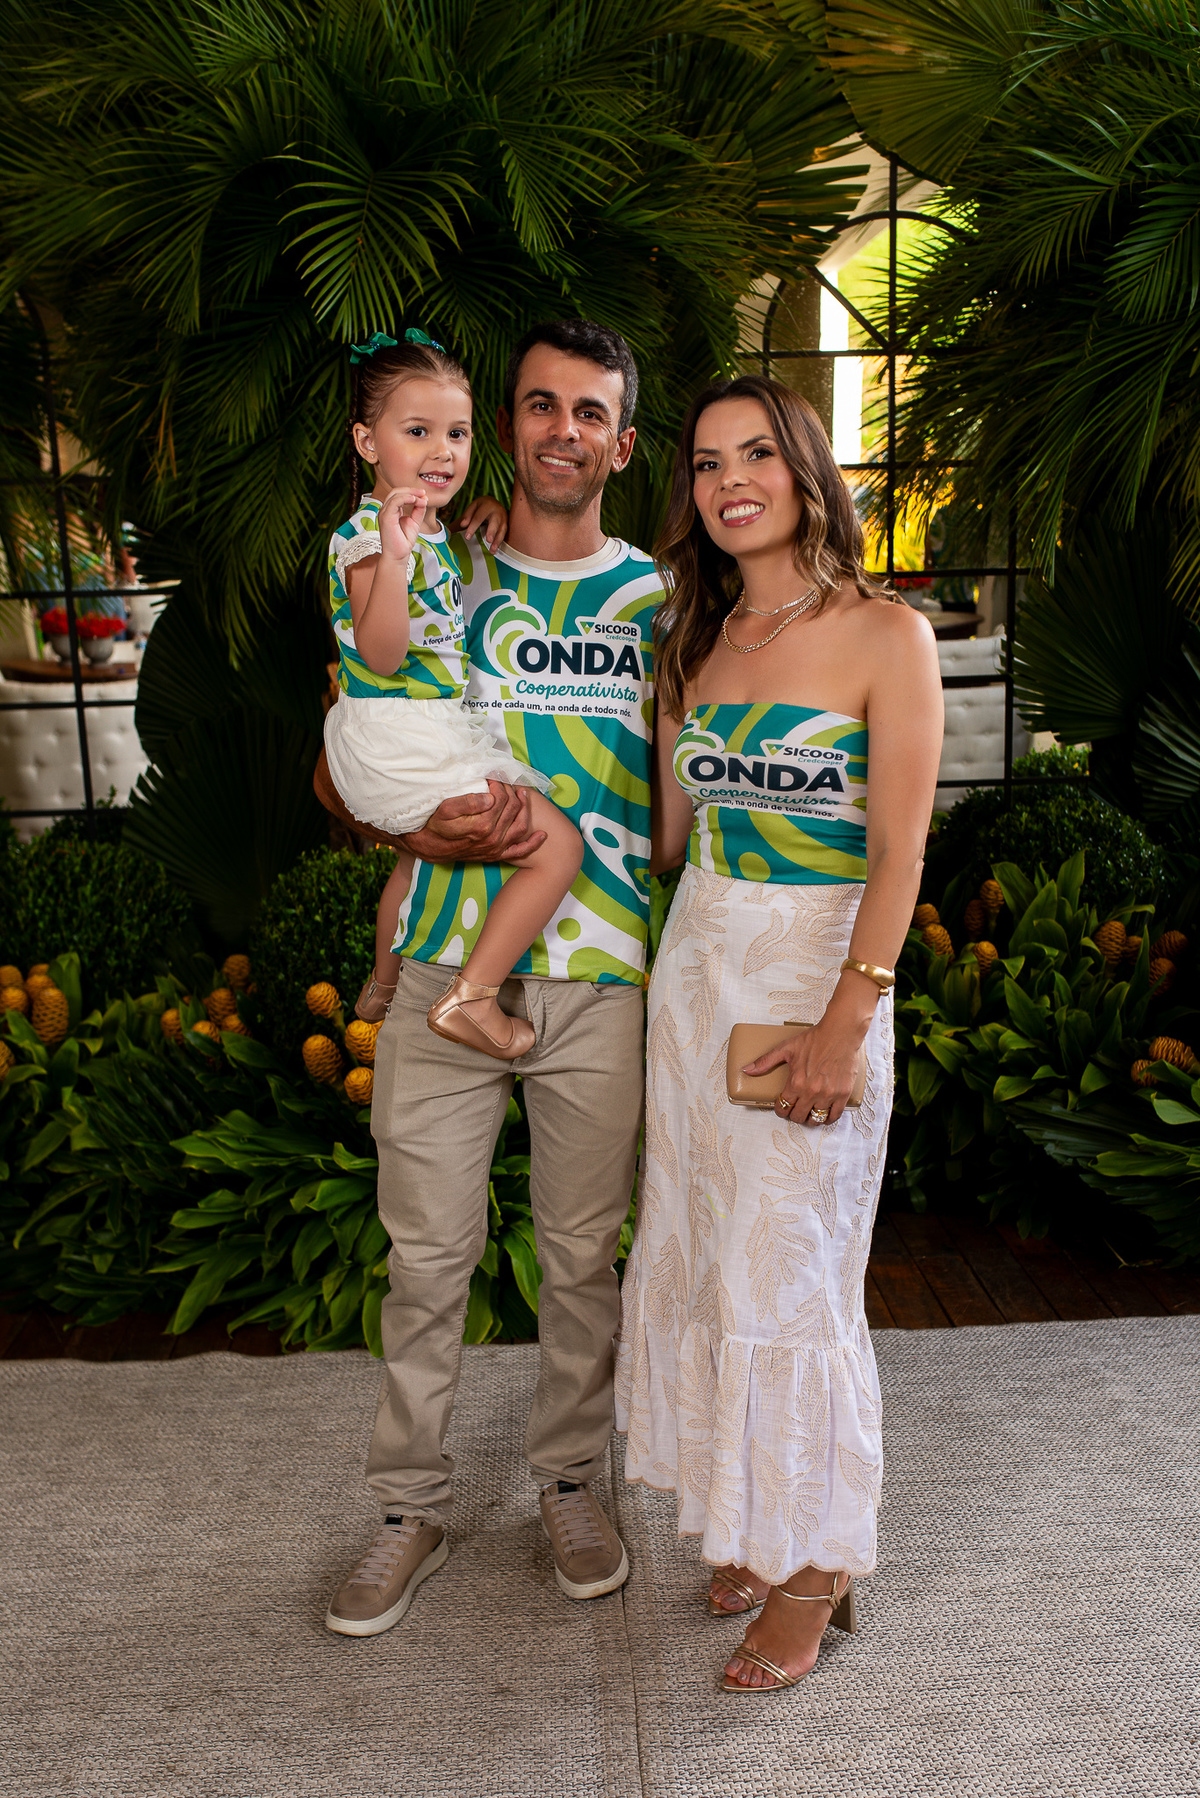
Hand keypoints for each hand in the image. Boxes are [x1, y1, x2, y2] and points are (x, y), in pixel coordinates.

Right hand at [377, 486, 427, 562]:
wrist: (398, 555)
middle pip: (396, 491)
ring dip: (410, 493)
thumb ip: (418, 510)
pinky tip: (414, 500)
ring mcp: (384, 513)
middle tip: (424, 493)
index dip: (412, 492)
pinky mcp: (385, 517)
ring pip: (395, 494)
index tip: (424, 495)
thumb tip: (424, 499)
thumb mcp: (415, 522)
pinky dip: (405, 498)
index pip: (399, 495)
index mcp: (391, 511)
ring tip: (421, 497)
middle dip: (411, 490)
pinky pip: (395, 502)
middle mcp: (386, 510)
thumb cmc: (404, 541)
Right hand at [398, 781, 544, 863]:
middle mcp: (493, 838)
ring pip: (520, 826)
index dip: (499, 783)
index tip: (492, 775)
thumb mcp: (446, 809)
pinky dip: (533, 844)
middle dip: (510, 791)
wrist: (429, 847)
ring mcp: (497, 848)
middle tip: (504, 781)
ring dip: (525, 809)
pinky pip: (520, 851)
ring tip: (523, 795)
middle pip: (512, 809)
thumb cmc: (436, 825)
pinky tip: (542, 835)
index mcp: (482, 826)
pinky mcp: (496, 855)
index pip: (501, 798)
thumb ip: (468, 802)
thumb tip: (489, 797)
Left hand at [449, 494, 507, 550]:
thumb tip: (463, 525)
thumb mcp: (473, 507)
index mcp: (487, 505)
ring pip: (502, 530)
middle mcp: (497, 511)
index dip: (473, 527)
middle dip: (492, 531)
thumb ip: (468, 515)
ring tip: (492, 550)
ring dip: (497, 541)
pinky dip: (499, 542)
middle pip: (495, 522)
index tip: (467, 537)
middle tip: (488, 540)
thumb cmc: (481, 507)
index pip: (479, 517)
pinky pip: (504, 534)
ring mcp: (504, 518)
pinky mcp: (506, 525)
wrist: (494, 504)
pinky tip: (494, 550)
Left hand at [742, 1021, 862, 1128]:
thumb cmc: (815, 1039)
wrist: (840, 1033)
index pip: (783, 1107)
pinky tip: (825, 1115)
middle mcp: (811, 1091)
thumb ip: (765, 1061)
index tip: (782, 1108)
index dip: (780, 1110)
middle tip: (795, 1110)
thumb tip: (747, 1070)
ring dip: (810, 1119)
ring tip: (809, 1114)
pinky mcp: (843, 1094)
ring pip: (816, 1119)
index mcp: (796, 1082)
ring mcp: (828, 1094)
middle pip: (799, 1116)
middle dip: (794, 1115)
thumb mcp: (786, 1048)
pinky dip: (828, 1118)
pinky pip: (835, 1115)